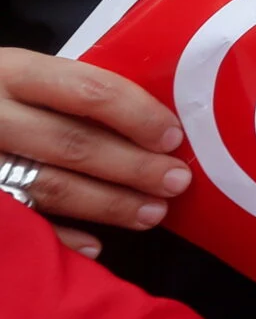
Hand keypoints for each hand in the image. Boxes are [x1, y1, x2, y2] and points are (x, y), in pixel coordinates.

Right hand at [0, 49, 188, 255]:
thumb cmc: (4, 101)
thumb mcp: (28, 81)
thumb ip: (74, 95)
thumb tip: (155, 127)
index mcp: (15, 73)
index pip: (87, 89)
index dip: (136, 114)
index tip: (172, 137)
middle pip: (72, 142)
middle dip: (133, 166)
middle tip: (175, 181)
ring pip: (49, 185)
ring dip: (108, 204)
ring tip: (151, 212)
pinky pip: (21, 221)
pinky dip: (61, 237)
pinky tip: (95, 245)